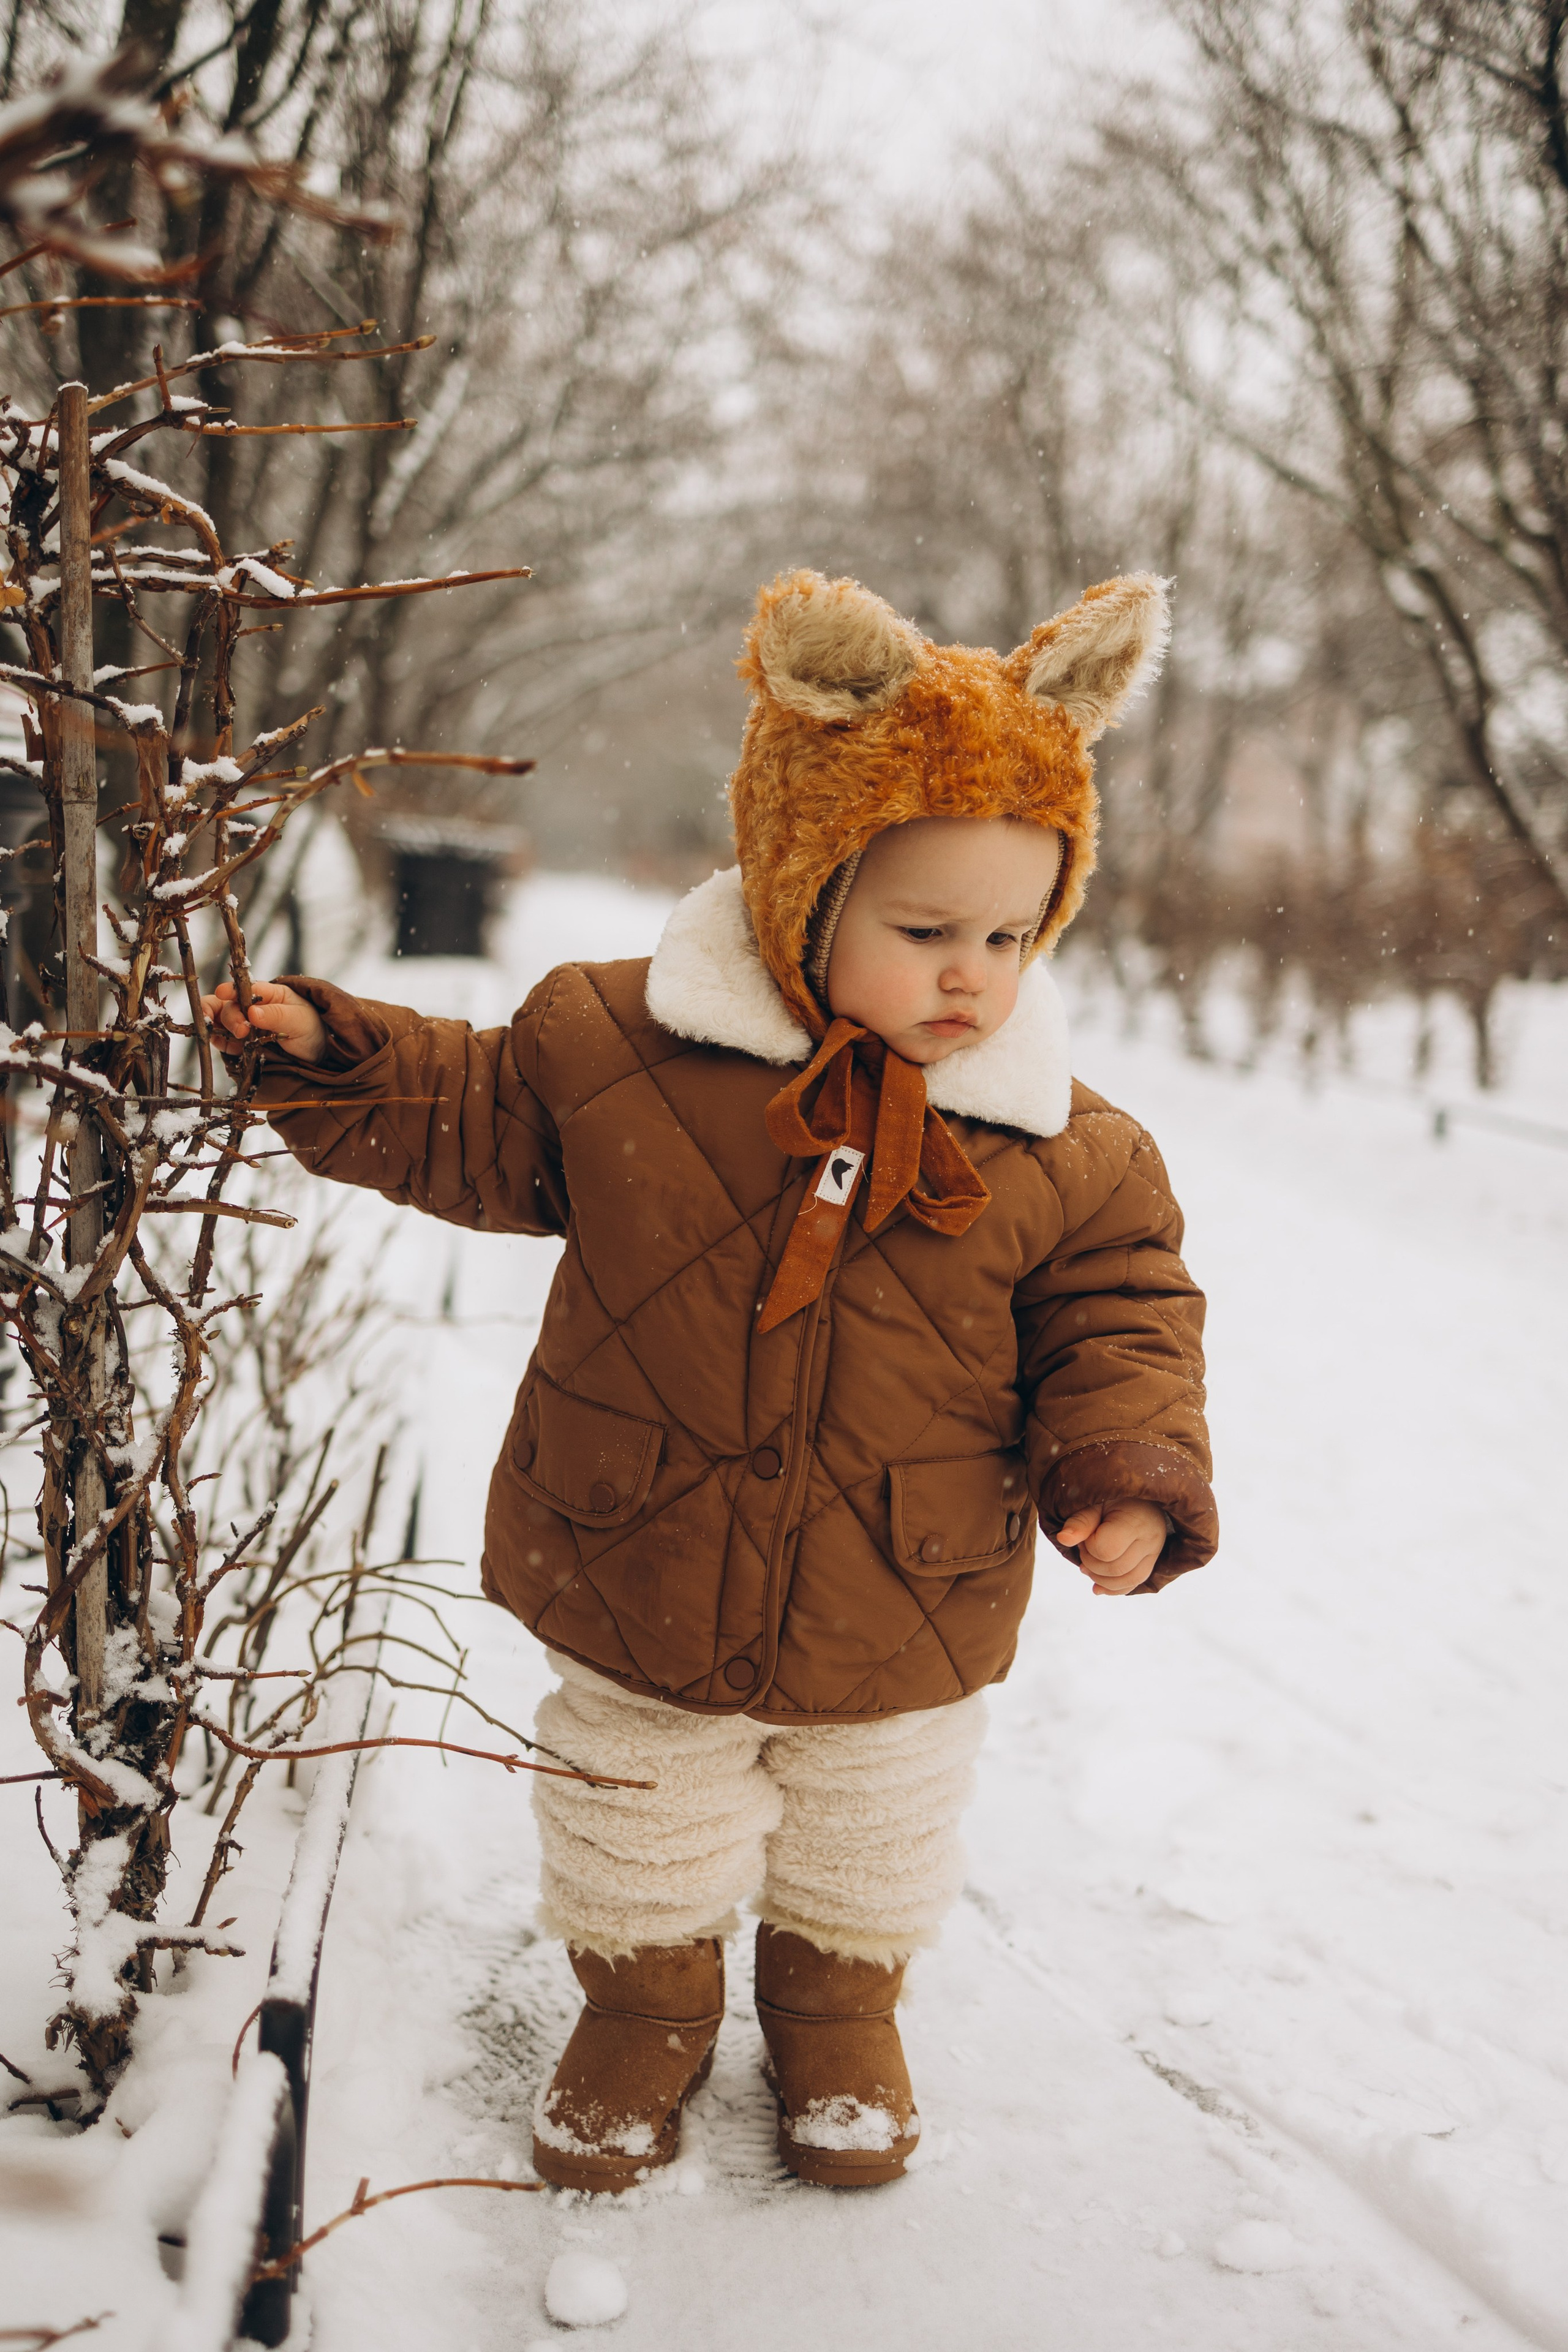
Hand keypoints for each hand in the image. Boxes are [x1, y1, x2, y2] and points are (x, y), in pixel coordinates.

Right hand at [199, 979, 325, 1064]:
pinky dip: (217, 1039)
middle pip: (230, 1005)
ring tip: (230, 1036)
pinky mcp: (239, 1043)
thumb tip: (252, 1012)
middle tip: (241, 1030)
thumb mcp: (299, 1019)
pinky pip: (222, 1039)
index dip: (231, 989)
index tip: (222, 993)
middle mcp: (251, 1007)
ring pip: (220, 1019)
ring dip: (218, 1025)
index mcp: (267, 994)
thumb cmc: (310, 1028)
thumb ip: (276, 1015)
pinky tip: (220, 1042)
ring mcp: (244, 1025)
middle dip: (231, 1016)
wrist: (316, 1054)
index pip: (245, 988)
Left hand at [1056, 1500, 1167, 1595]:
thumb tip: (1063, 1538)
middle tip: (1085, 1548)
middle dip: (1091, 1563)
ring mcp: (1153, 1555)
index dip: (1089, 1546)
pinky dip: (1111, 1589)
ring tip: (1089, 1565)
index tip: (1086, 1535)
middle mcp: (1149, 1540)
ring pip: (1126, 1581)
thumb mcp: (1097, 1505)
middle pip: (1115, 1569)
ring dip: (1099, 1578)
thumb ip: (1080, 1522)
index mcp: (1134, 1520)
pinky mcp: (1151, 1566)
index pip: (1106, 1549)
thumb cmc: (1116, 1503)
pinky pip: (1132, 1586)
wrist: (1143, 1505)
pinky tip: (1097, 1585)